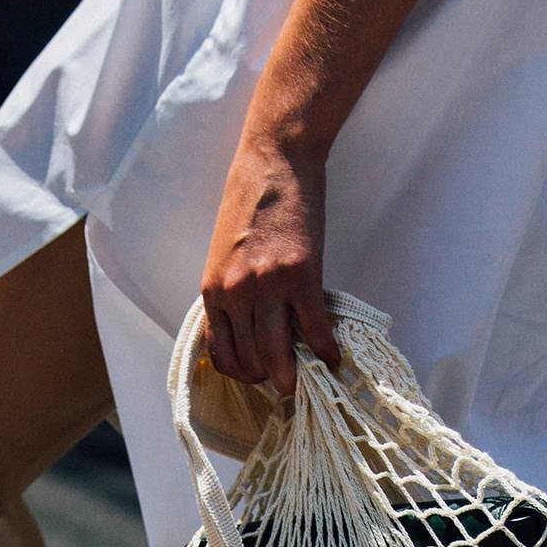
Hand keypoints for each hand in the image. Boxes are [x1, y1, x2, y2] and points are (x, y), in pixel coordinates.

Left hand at [199, 130, 340, 395]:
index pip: (222, 351)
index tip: (257, 377)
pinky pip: (313, 327)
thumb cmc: (248, 201)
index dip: (241, 372)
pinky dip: (325, 348)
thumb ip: (231, 290)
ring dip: (293, 375)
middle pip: (251, 358)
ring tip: (306, 383)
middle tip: (286, 386)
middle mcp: (236, 293)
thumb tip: (247, 326)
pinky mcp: (300, 275)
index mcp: (214, 289)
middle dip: (269, 379)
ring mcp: (267, 286)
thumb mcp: (223, 252)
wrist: (273, 161)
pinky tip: (332, 357)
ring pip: (278, 351)